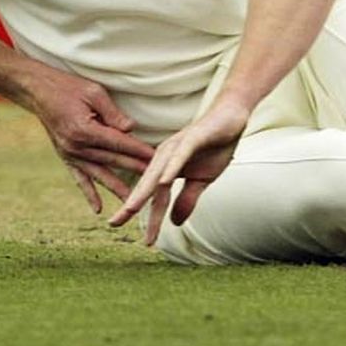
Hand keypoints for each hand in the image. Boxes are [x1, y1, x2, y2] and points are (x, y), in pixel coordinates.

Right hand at [21, 66, 156, 215]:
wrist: (37, 91)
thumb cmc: (68, 86)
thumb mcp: (93, 92)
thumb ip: (112, 113)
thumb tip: (131, 129)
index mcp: (85, 129)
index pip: (119, 143)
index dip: (139, 150)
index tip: (157, 158)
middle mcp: (76, 146)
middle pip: (112, 160)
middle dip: (136, 169)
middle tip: (157, 180)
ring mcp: (69, 154)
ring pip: (99, 174)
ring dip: (117, 187)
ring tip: (134, 201)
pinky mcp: (65, 156)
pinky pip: (79, 178)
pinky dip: (89, 193)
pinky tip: (98, 209)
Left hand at [108, 101, 248, 245]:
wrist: (231, 118)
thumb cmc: (214, 147)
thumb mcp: (201, 181)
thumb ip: (186, 200)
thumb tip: (174, 223)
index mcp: (166, 167)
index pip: (151, 195)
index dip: (137, 211)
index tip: (117, 226)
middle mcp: (165, 156)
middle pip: (146, 185)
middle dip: (131, 204)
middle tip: (114, 223)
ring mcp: (177, 147)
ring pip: (158, 172)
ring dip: (145, 191)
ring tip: (131, 209)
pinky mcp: (192, 139)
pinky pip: (179, 156)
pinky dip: (171, 169)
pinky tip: (163, 182)